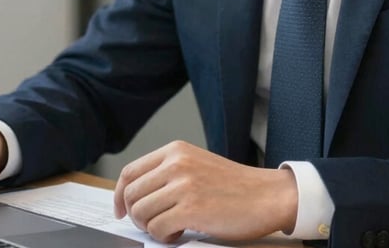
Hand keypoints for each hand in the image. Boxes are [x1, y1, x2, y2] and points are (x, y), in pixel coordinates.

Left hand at [113, 141, 297, 242]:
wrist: (268, 195)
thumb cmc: (234, 186)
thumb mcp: (196, 165)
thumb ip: (168, 173)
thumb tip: (136, 195)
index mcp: (174, 151)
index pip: (129, 172)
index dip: (119, 195)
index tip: (121, 210)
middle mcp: (175, 164)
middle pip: (131, 194)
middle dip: (136, 216)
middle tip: (152, 225)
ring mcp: (183, 185)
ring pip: (141, 213)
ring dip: (151, 228)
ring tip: (170, 229)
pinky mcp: (192, 208)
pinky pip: (158, 229)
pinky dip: (164, 237)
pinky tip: (179, 234)